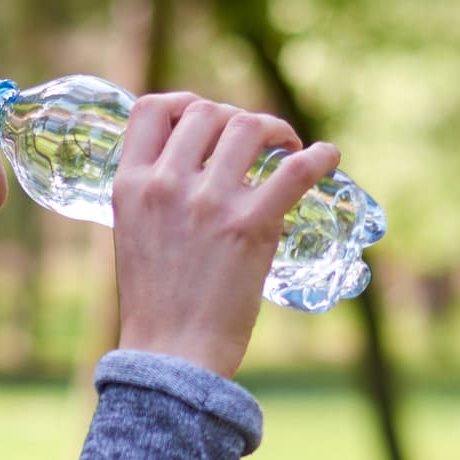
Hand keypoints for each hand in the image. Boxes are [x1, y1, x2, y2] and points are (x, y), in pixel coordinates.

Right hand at [110, 94, 340, 379]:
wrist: (172, 356)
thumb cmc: (156, 305)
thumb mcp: (134, 235)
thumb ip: (155, 196)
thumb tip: (193, 168)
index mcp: (131, 186)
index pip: (151, 109)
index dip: (183, 102)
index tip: (205, 117)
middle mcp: (166, 185)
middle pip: (207, 111)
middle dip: (235, 118)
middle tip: (256, 143)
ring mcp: (209, 203)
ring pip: (248, 126)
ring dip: (274, 129)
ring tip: (287, 148)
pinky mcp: (250, 226)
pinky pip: (294, 171)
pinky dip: (318, 156)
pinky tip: (328, 157)